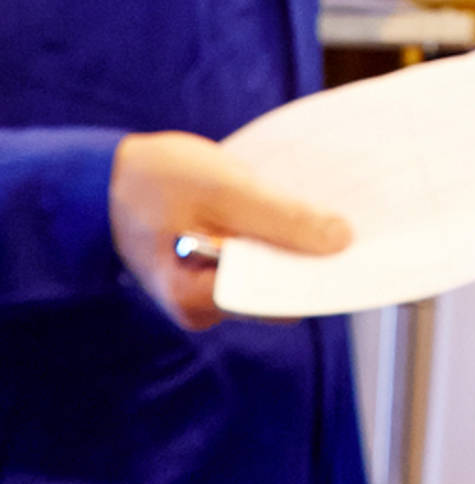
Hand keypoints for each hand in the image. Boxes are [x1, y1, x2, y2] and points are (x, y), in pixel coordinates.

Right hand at [109, 131, 351, 330]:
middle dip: (313, 255)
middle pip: (279, 288)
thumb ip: (281, 219)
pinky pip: (256, 258)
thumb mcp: (226, 190)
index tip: (363, 248)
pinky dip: (275, 235)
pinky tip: (292, 208)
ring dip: (294, 241)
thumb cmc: (155, 180)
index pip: (283, 300)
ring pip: (270, 271)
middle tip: (349, 219)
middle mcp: (204, 308)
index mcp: (200, 299)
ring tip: (322, 208)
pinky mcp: (209, 269)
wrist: (103, 175)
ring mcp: (205, 290)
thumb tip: (340, 241)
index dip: (325, 274)